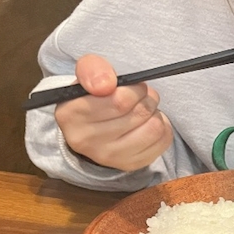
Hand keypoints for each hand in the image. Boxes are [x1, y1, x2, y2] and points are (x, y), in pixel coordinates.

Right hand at [54, 54, 173, 170]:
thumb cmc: (93, 96)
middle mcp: (86, 140)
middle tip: (142, 95)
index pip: (119, 100)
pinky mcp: (130, 164)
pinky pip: (163, 140)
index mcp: (70, 114)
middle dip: (147, 98)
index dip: (135, 89)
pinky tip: (148, 123)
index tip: (134, 86)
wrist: (94, 127)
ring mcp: (108, 157)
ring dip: (155, 112)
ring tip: (144, 109)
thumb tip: (106, 85)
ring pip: (154, 127)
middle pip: (139, 112)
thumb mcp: (87, 74)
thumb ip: (93, 69)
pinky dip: (162, 126)